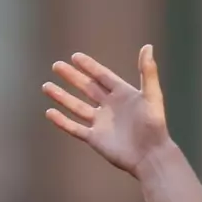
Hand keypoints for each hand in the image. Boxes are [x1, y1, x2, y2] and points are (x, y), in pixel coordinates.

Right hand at [43, 45, 170, 175]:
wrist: (150, 156)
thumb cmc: (154, 126)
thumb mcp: (152, 95)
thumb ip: (148, 72)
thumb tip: (147, 46)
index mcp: (123, 94)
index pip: (102, 76)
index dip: (89, 66)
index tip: (75, 57)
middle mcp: (109, 106)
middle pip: (87, 88)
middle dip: (71, 77)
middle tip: (56, 66)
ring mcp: (100, 123)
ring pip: (76, 106)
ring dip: (62, 96)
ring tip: (46, 86)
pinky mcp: (94, 138)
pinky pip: (74, 128)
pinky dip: (62, 121)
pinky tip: (49, 112)